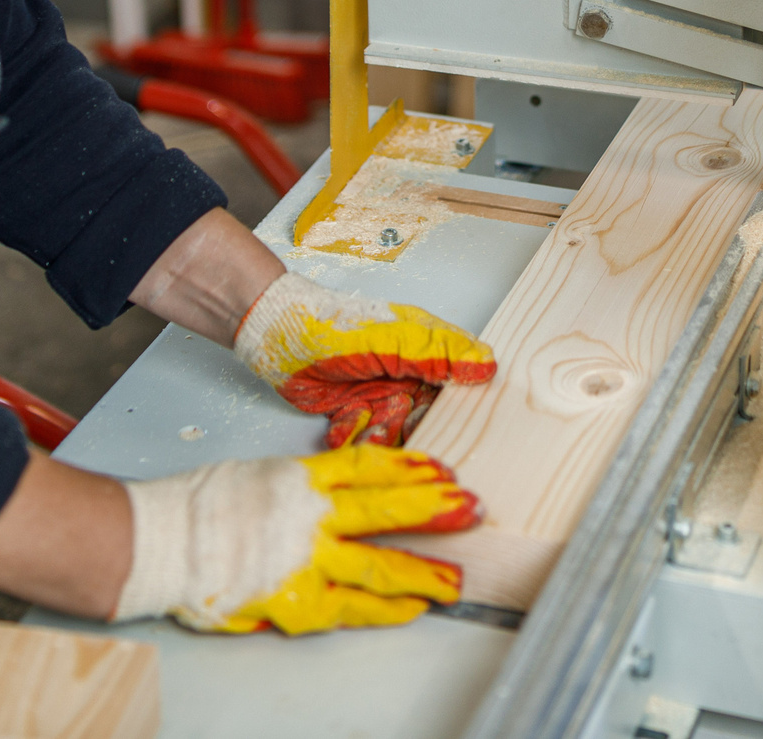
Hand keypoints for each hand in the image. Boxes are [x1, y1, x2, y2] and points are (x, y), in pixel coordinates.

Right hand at [113, 446, 478, 633]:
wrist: (158, 543)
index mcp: (300, 477)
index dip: (410, 467)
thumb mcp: (259, 475)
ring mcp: (305, 561)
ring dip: (423, 572)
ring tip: (455, 578)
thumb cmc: (198, 507)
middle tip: (470, 508)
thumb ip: (303, 486)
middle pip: (386, 509)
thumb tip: (342, 490)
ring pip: (379, 567)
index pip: (369, 466)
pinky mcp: (296, 602)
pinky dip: (384, 609)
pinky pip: (351, 608)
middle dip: (434, 509)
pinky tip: (410, 608)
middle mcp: (310, 516)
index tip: (441, 468)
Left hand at [233, 273, 495, 446]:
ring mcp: (379, 393)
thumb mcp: (391, 340)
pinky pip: (364, 438)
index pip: (459, 383)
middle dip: (411, 428)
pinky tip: (340, 423)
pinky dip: (351, 436)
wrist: (274, 334)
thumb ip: (438, 355)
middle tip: (396, 426)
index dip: (460, 406)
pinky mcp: (352, 411)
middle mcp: (405, 373)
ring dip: (378, 434)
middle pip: (427, 416)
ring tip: (361, 423)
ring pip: (396, 432)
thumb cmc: (330, 325)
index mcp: (423, 348)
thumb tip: (488, 366)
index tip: (454, 425)